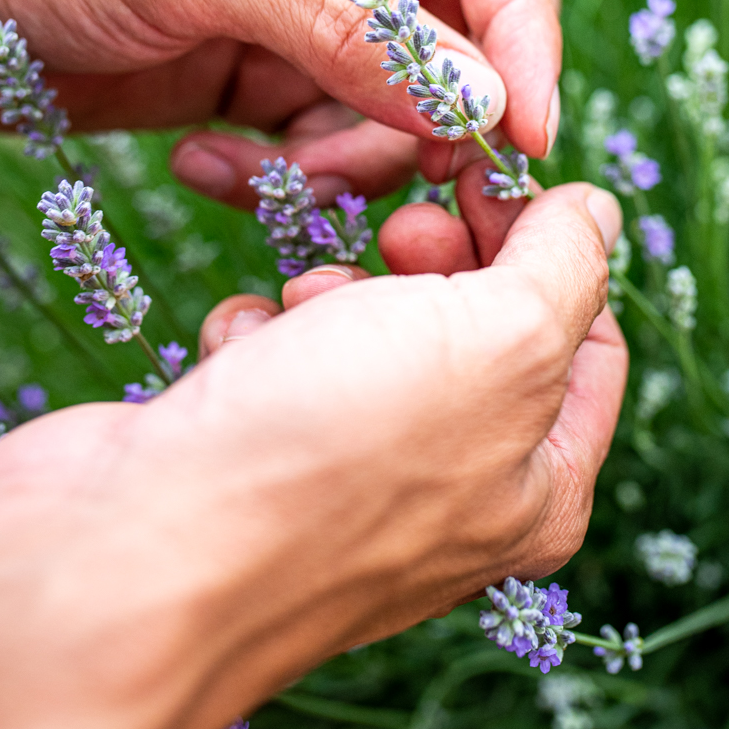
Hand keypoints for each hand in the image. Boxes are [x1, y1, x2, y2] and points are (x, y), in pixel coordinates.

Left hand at [0, 0, 560, 199]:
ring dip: (349, 158)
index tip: (523, 131)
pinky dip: (290, 176)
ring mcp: (317, 12)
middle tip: (411, 181)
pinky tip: (204, 165)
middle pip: (467, 28)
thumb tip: (480, 94)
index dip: (519, 30)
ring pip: (409, 105)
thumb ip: (340, 26)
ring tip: (255, 170)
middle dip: (442, 111)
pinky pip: (338, 144)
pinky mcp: (279, 80)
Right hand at [0, 180, 623, 728]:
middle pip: (477, 328)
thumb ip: (566, 265)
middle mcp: (452, 499)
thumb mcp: (499, 338)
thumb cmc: (336, 448)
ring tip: (308, 305)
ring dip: (341, 292)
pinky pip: (282, 359)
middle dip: (439, 260)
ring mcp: (343, 483)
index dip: (551, 243)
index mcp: (539, 488)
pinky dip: (262, 335)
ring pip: (371, 332)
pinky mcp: (251, 459)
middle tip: (401, 227)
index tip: (487, 175)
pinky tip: (239, 358)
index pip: (587, 337)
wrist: (131, 553)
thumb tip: (596, 213)